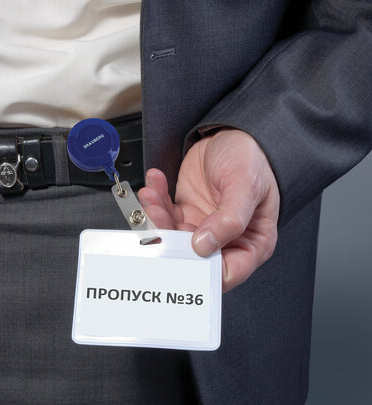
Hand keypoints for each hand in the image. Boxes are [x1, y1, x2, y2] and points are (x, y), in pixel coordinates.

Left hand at [137, 129, 279, 291]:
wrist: (232, 133)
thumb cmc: (251, 157)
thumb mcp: (246, 185)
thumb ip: (229, 219)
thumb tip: (204, 246)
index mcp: (252, 242)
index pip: (226, 271)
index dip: (201, 268)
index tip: (182, 250)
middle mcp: (226, 239)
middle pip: (192, 256)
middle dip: (169, 237)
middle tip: (156, 216)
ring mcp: (204, 226)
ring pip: (172, 235)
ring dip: (157, 215)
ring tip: (151, 195)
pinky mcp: (187, 212)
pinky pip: (165, 213)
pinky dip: (156, 199)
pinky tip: (155, 183)